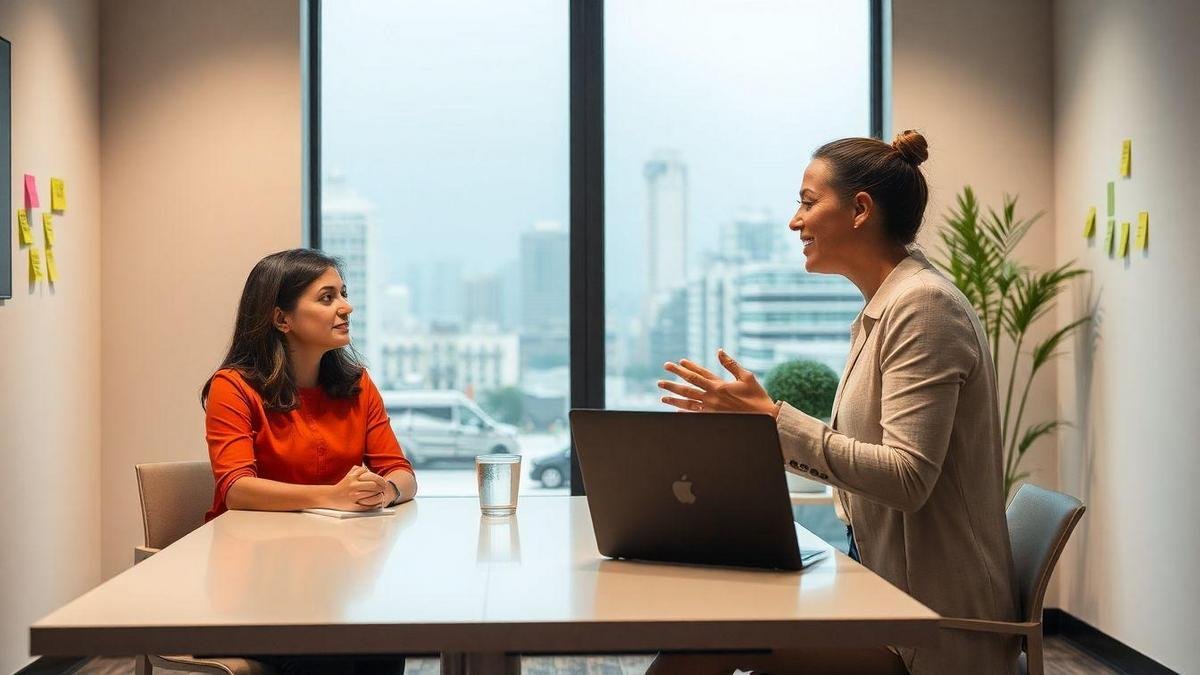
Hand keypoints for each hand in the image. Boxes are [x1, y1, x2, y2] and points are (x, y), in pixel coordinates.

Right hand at [324, 466, 387, 510]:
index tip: (382, 482)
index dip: (379, 479)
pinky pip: (369, 505)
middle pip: (374, 485)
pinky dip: (375, 504)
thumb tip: (368, 470)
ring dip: (380, 495)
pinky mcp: (354, 506)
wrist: (329, 497)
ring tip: (381, 495)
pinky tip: (377, 503)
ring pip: (373, 495)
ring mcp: (354, 496)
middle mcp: (353, 486)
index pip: (371, 476)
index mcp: (353, 477)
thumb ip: (356, 470)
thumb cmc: (341, 487)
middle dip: (381, 486)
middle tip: (384, 488)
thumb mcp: (348, 476)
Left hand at [658, 349, 776, 415]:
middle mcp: (713, 397)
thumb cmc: (757, 397)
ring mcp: (711, 409)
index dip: (687, 368)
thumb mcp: (746, 377)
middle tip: (660, 379)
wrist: (765, 418)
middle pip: (688, 387)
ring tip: (662, 395)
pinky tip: (675, 410)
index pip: (699, 374)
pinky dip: (684, 412)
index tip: (677, 362)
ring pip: (688, 402)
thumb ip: (731, 364)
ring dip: (674, 398)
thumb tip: (719, 351)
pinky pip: (695, 415)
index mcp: (720, 385)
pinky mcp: (714, 418)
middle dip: (673, 382)